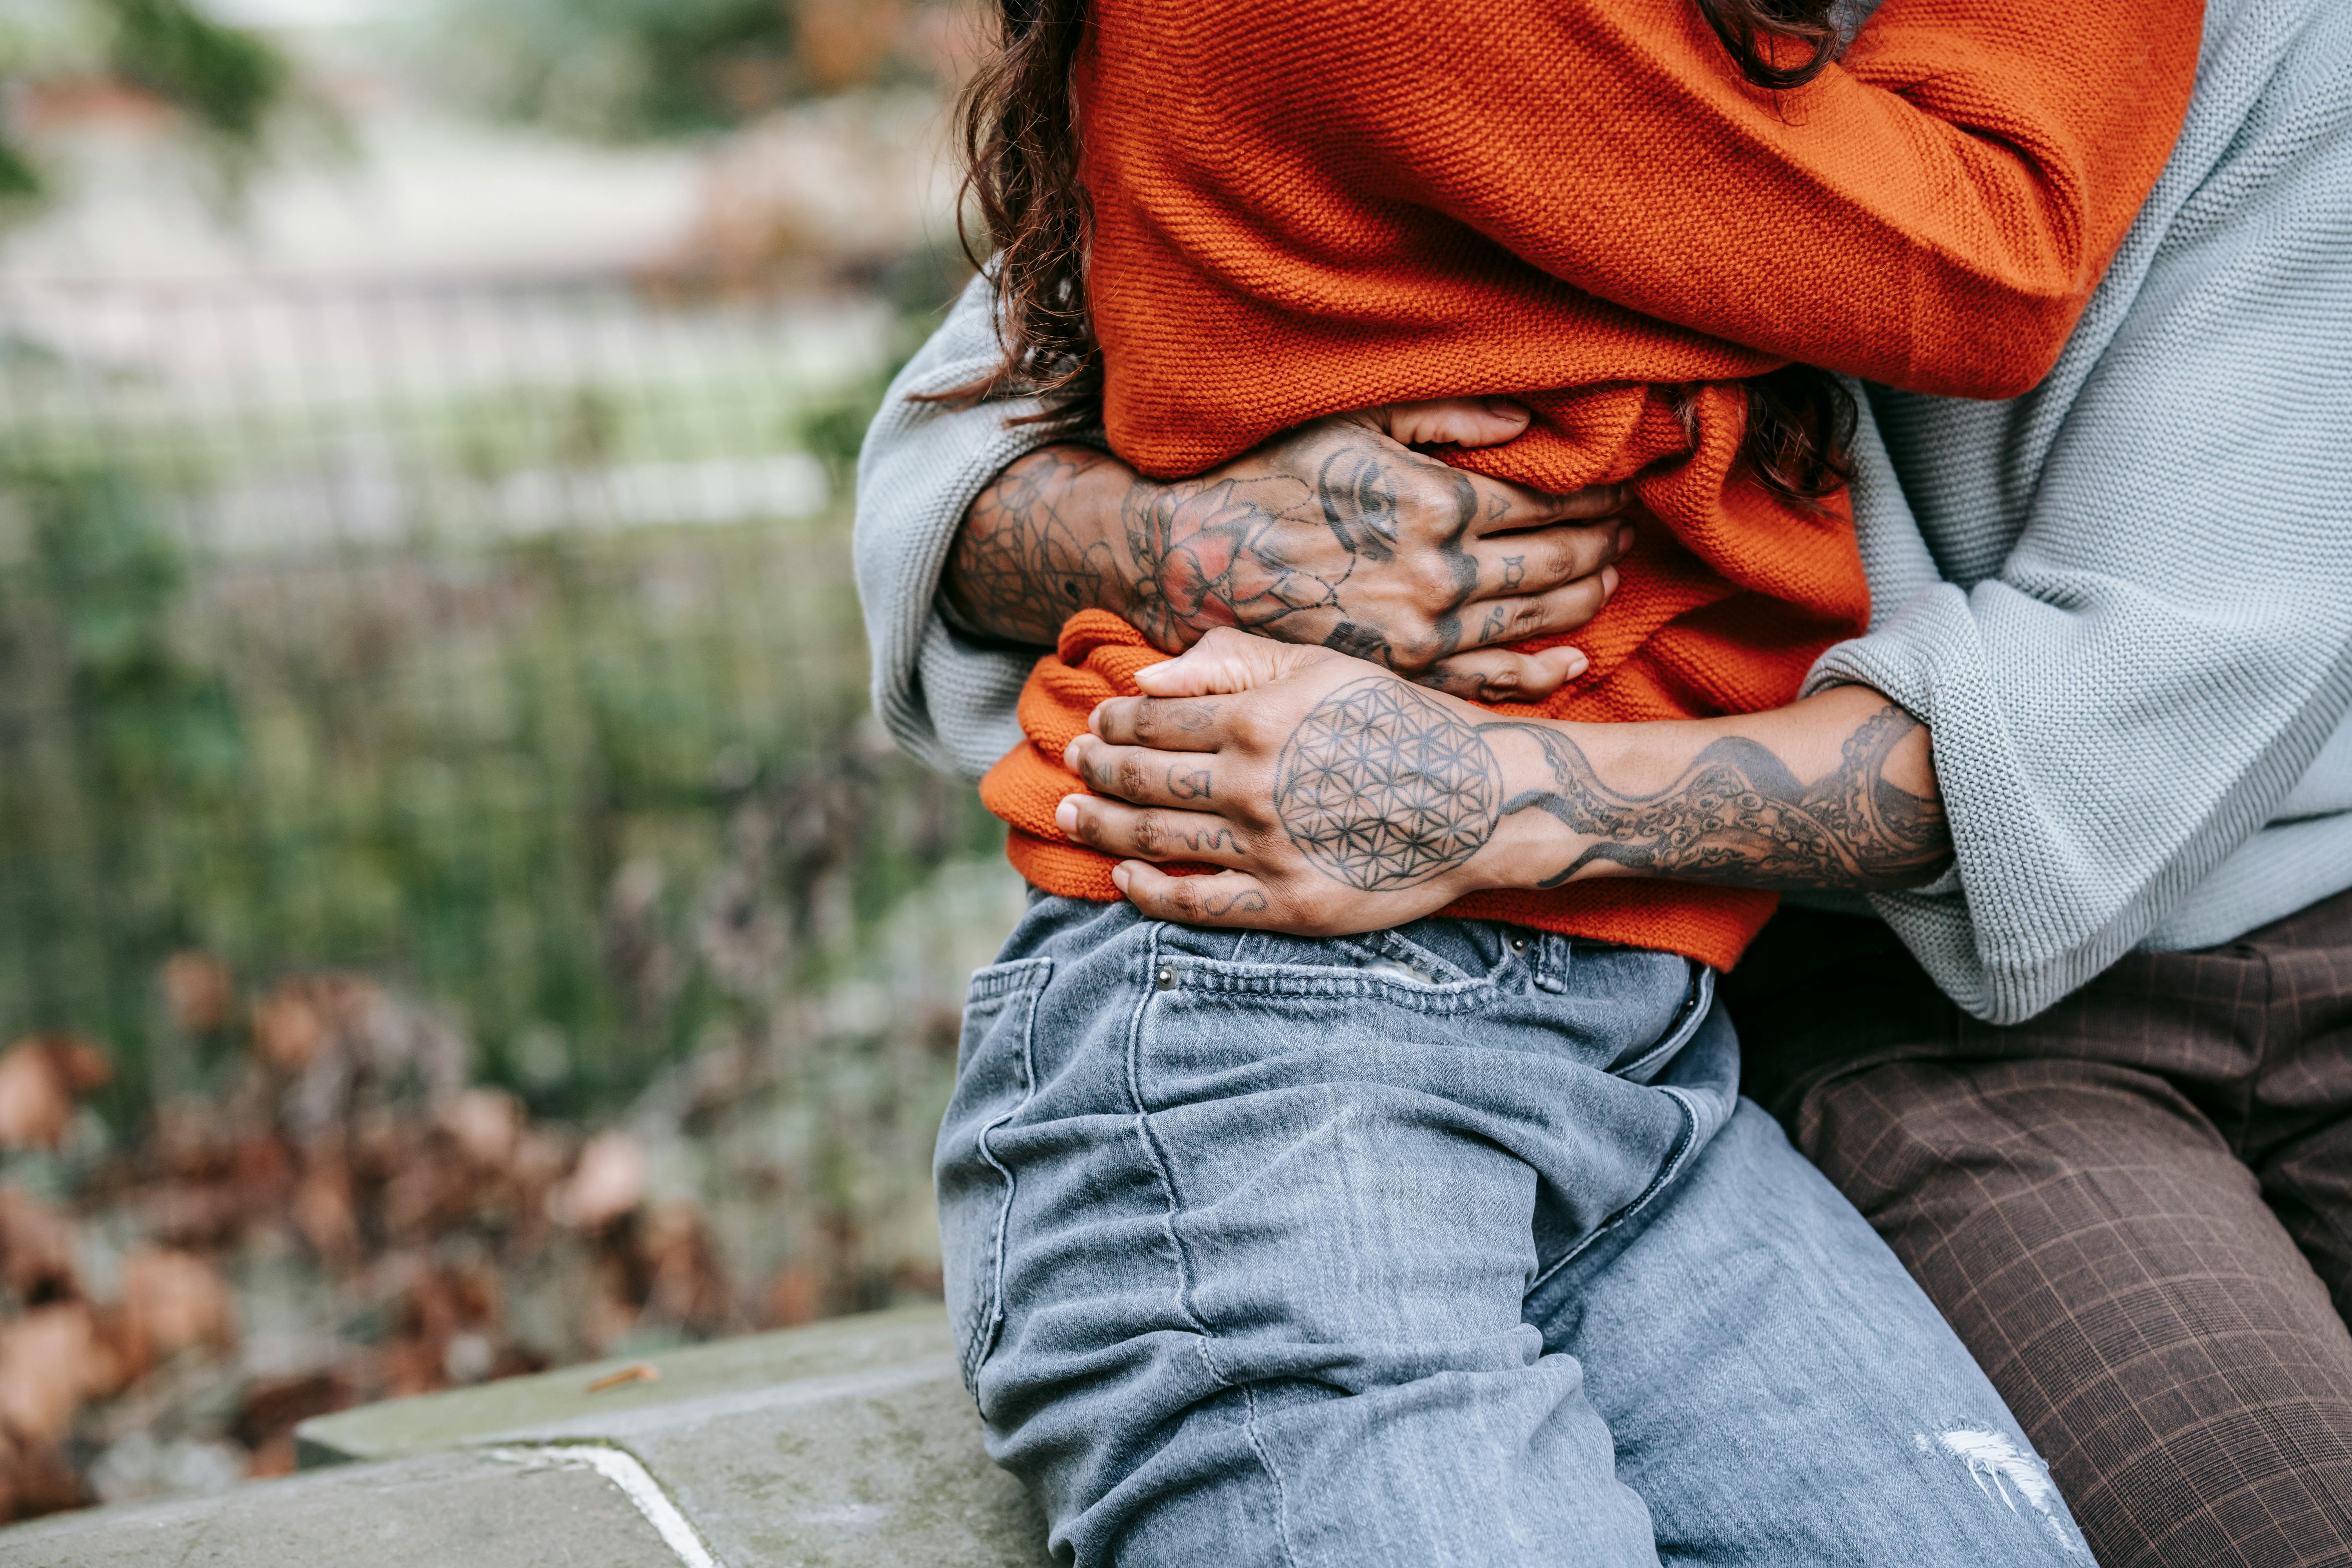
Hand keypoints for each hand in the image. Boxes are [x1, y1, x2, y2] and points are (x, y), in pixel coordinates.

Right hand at [943, 400, 1633, 702]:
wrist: (1185, 555)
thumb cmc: (1265, 478)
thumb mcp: (1351, 424)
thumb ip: (1445, 419)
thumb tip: (1531, 424)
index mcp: (1432, 503)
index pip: (1547, 499)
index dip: (1595, 492)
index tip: (1622, 484)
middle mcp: (1435, 575)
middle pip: (1551, 561)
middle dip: (1599, 541)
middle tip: (1628, 528)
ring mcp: (1418, 634)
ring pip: (1530, 618)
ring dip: (1581, 597)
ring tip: (1608, 575)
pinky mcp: (1396, 675)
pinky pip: (1487, 679)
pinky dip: (1538, 670)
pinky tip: (1571, 657)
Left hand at [1055, 628, 1551, 932]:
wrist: (1484, 798)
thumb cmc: (1404, 722)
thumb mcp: (1322, 668)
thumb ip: (1231, 665)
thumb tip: (1145, 676)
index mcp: (1254, 719)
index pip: (1152, 719)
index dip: (1114, 720)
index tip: (1099, 720)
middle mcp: (1250, 786)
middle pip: (1139, 779)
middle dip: (1094, 769)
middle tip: (1073, 764)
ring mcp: (1266, 850)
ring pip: (1152, 842)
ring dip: (1099, 827)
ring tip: (1072, 814)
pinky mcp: (1287, 904)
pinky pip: (1196, 906)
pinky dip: (1147, 894)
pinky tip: (1123, 880)